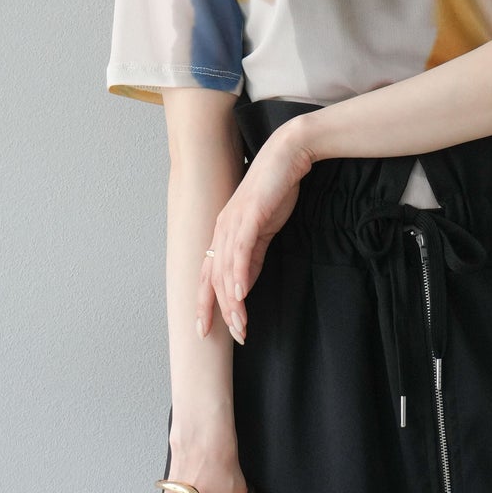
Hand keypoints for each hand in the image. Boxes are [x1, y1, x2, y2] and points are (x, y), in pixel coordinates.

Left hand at [198, 120, 314, 344]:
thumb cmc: (276, 189)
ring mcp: (233, 222)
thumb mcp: (263, 230)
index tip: (205, 331)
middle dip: (219, 312)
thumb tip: (245, 284)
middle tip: (233, 337)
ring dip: (232, 302)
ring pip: (225, 270)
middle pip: (212, 279)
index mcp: (223, 233)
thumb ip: (253, 255)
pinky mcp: (250, 216)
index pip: (206, 275)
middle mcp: (222, 229)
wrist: (288, 155)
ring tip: (240, 326)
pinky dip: (239, 275)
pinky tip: (241, 294)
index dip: (204, 304)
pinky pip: (241, 251)